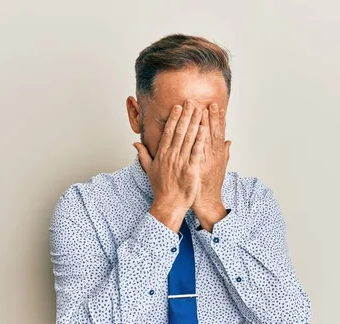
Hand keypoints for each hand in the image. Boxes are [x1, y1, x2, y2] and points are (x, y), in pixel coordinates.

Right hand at [133, 101, 206, 231]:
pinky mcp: (190, 170)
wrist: (168, 205)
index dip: (174, 118)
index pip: (168, 132)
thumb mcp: (149, 170)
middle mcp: (171, 156)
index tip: (178, 107)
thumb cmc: (161, 189)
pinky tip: (204, 129)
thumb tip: (135, 144)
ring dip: (194, 123)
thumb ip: (143, 155)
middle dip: (186, 116)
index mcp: (162, 155)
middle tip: (191, 102)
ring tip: (199, 110)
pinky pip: (196, 152)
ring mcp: (180, 162)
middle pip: (179, 132)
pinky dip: (200, 140)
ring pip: (188, 139)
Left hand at [192, 103, 231, 210]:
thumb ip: (225, 154)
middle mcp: (214, 156)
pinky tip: (199, 129)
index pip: (218, 134)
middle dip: (213, 118)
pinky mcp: (199, 167)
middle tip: (211, 103)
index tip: (217, 107)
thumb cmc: (210, 185)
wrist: (206, 202)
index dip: (218, 120)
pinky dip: (200, 140)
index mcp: (218, 155)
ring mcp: (207, 161)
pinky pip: (199, 151)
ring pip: (207, 140)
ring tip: (204, 110)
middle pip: (213, 134)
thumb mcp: (220, 168)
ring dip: (206, 124)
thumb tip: (229, 141)